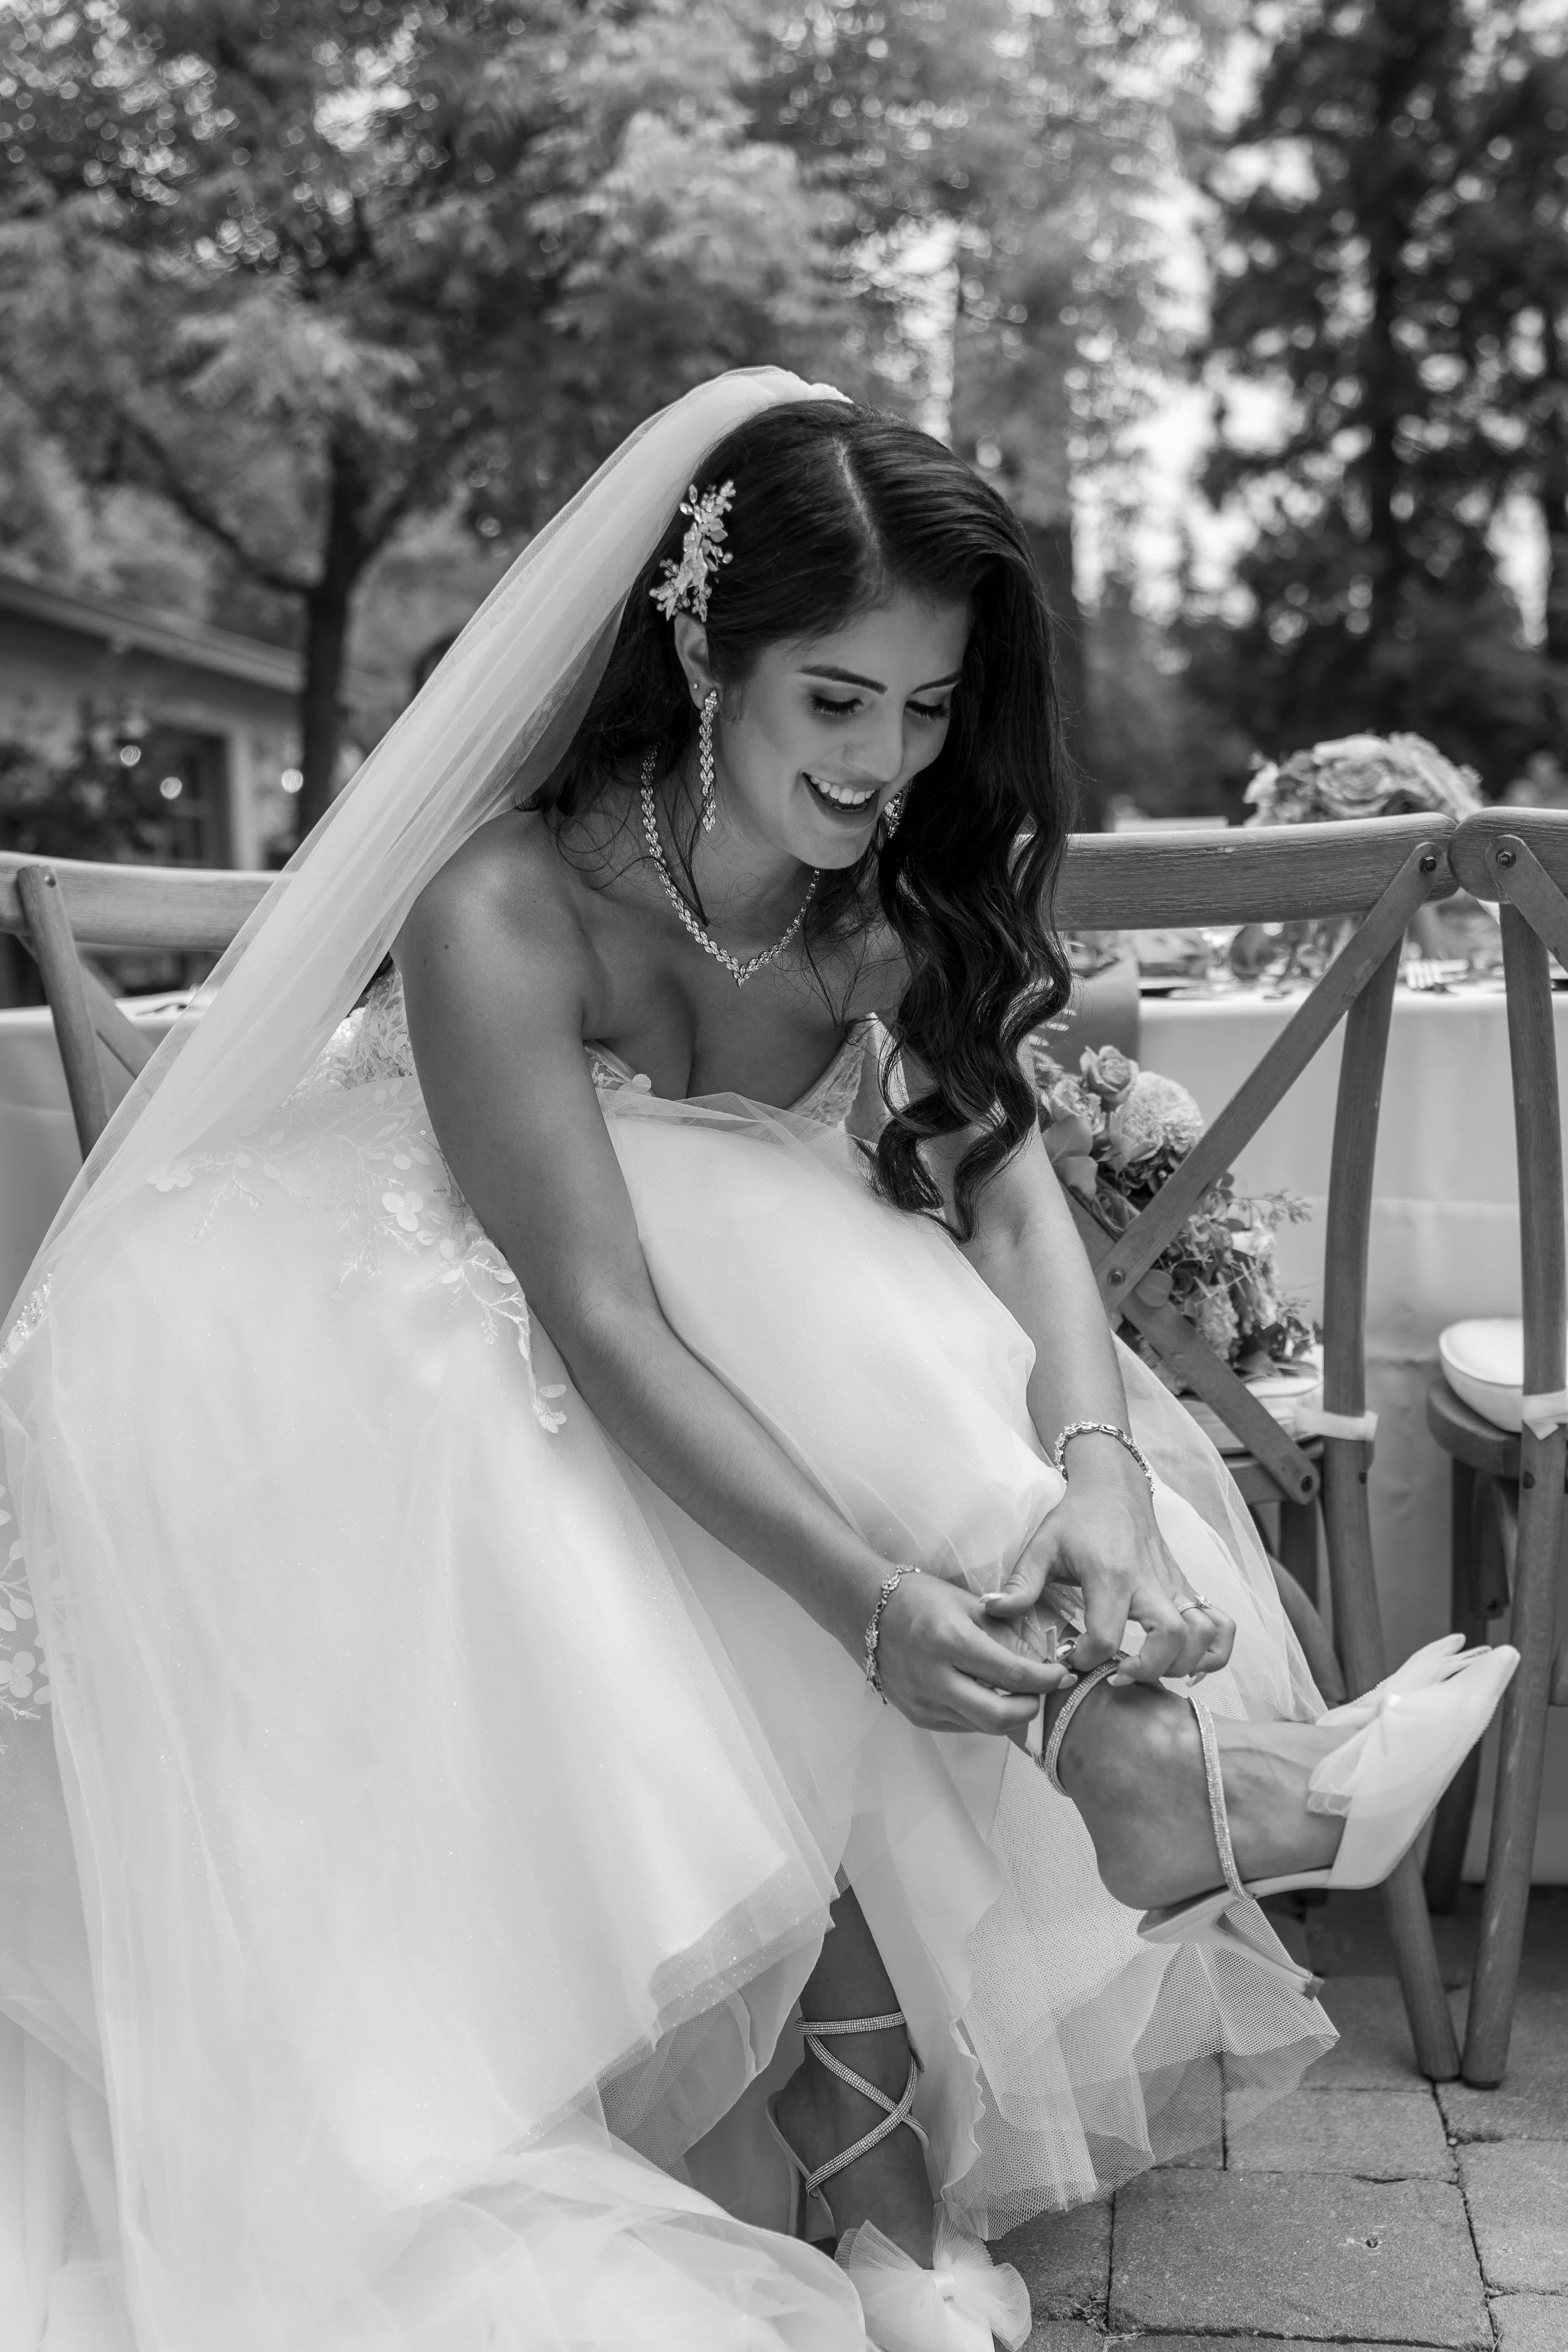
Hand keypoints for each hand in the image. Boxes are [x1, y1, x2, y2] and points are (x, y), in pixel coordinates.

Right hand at [873, 1570, 1075, 1734]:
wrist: (866, 1611)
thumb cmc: (920, 1598)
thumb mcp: (967, 1603)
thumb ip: (1005, 1632)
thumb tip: (1045, 1656)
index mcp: (949, 1641)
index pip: (1011, 1674)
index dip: (1046, 1679)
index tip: (1064, 1673)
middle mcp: (934, 1677)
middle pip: (999, 1716)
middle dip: (1031, 1708)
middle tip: (1044, 1692)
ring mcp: (923, 1702)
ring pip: (983, 1726)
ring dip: (1009, 1713)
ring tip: (1021, 1692)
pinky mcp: (917, 1715)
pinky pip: (962, 1724)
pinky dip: (983, 1714)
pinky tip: (988, 1694)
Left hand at [982, 1442, 1235, 1685]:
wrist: (1115, 1486)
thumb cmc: (1077, 1518)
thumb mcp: (1041, 1546)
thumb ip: (1020, 1583)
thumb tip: (991, 1610)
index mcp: (1110, 1574)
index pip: (1106, 1635)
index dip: (1086, 1659)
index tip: (1069, 1659)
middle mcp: (1150, 1582)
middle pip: (1171, 1639)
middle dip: (1146, 1670)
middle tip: (1116, 1676)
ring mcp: (1175, 1587)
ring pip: (1203, 1635)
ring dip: (1183, 1665)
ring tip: (1149, 1671)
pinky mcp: (1188, 1589)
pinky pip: (1221, 1623)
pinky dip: (1216, 1650)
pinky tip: (1190, 1664)